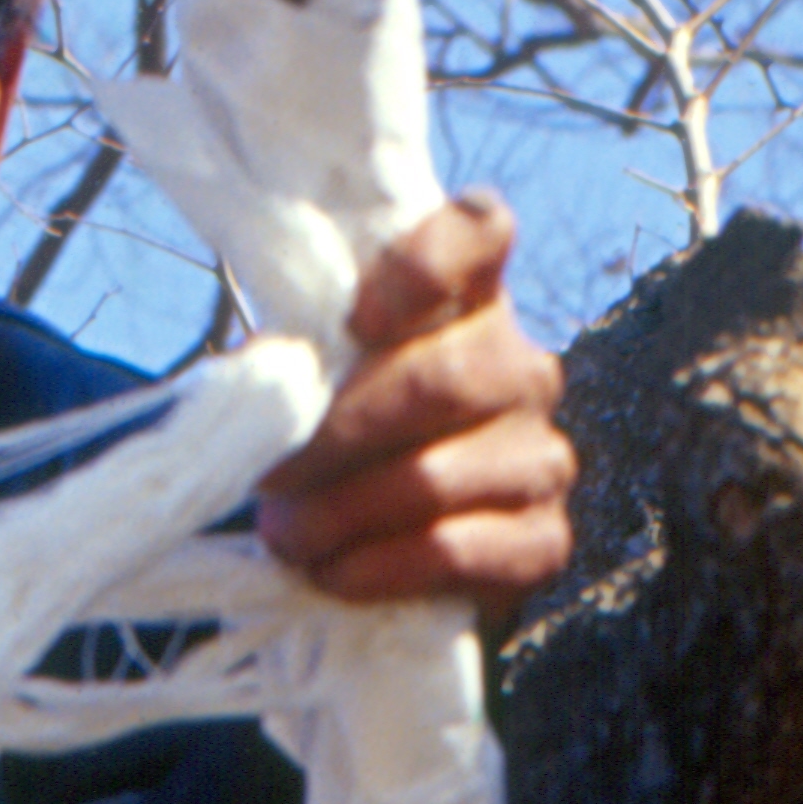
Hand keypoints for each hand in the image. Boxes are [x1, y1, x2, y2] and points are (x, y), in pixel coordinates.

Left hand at [252, 191, 573, 625]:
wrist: (390, 541)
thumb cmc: (346, 437)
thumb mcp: (321, 381)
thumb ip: (302, 358)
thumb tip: (261, 386)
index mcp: (470, 298)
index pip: (478, 232)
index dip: (421, 266)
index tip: (356, 319)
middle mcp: (520, 367)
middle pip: (439, 380)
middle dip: (336, 434)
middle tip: (270, 474)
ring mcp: (541, 454)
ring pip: (436, 477)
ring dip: (343, 511)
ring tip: (287, 534)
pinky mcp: (542, 538)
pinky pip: (457, 550)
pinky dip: (380, 565)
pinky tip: (334, 571)